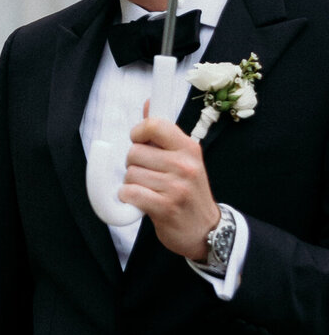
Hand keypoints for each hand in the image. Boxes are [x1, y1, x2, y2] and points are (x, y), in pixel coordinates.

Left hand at [119, 111, 219, 259]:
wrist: (206, 230)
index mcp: (188, 148)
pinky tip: (140, 201)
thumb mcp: (185, 159)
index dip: (138, 132)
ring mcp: (176, 187)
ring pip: (130, 174)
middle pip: (135, 152)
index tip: (139, 142)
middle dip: (134, 164)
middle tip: (148, 175)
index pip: (154, 125)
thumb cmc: (189, 193)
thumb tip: (148, 104)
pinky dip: (129, 198)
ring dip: (132, 184)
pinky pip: (130, 193)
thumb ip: (163, 134)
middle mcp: (184, 165)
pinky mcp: (165, 207)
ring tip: (149, 190)